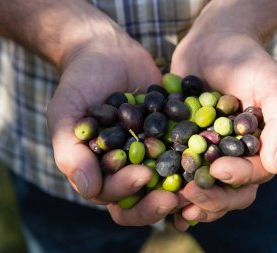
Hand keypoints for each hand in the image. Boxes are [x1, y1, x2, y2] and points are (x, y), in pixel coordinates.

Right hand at [46, 6, 177, 225]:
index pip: (111, 194)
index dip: (126, 191)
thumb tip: (89, 190)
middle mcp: (126, 167)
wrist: (107, 51)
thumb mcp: (65, 114)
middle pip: (141, 198)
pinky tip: (211, 154)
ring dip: (182, 186)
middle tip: (176, 195)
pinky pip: (185, 151)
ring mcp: (151, 153)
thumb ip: (71, 152)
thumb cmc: (79, 82)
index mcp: (99, 169)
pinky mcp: (171, 136)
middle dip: (157, 201)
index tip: (143, 175)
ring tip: (198, 181)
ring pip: (167, 181)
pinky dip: (197, 156)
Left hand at [170, 1, 276, 229]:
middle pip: (228, 191)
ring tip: (173, 204)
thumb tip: (276, 166)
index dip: (237, 177)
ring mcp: (207, 154)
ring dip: (190, 201)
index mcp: (258, 149)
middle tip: (191, 193)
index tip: (218, 169)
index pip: (253, 175)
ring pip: (203, 188)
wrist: (213, 41)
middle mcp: (234, 157)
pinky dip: (169, 187)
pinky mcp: (182, 145)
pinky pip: (177, 172)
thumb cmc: (248, 60)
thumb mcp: (273, 85)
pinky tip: (159, 195)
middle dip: (212, 197)